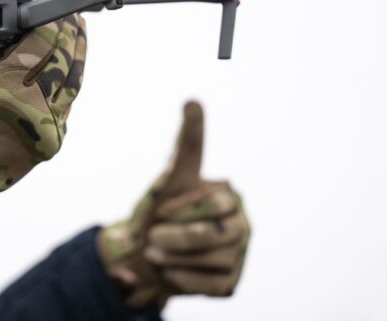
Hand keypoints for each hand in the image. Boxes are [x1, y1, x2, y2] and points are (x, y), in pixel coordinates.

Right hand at [0, 10, 86, 233]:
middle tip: (70, 14)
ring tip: (76, 34)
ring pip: (75, 80)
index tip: (48, 2)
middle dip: (71, 30)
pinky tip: (65, 68)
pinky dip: (69, 81)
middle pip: (68, 56)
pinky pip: (68, 102)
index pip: (46, 38)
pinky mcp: (54, 139)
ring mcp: (50, 125)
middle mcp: (37, 104)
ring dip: (77, 54)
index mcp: (8, 84)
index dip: (52, 16)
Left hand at [97, 101, 249, 306]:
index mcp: (229, 197)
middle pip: (216, 234)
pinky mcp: (230, 283)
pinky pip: (212, 285)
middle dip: (176, 237)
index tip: (161, 211)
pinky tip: (171, 271)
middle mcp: (241, 225)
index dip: (183, 209)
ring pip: (214, 261)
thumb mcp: (171, 176)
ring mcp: (239, 256)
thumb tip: (193, 100)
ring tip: (158, 253)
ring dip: (175, 259)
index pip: (215, 202)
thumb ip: (187, 141)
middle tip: (152, 239)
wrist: (144, 252)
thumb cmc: (160, 211)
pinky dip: (184, 279)